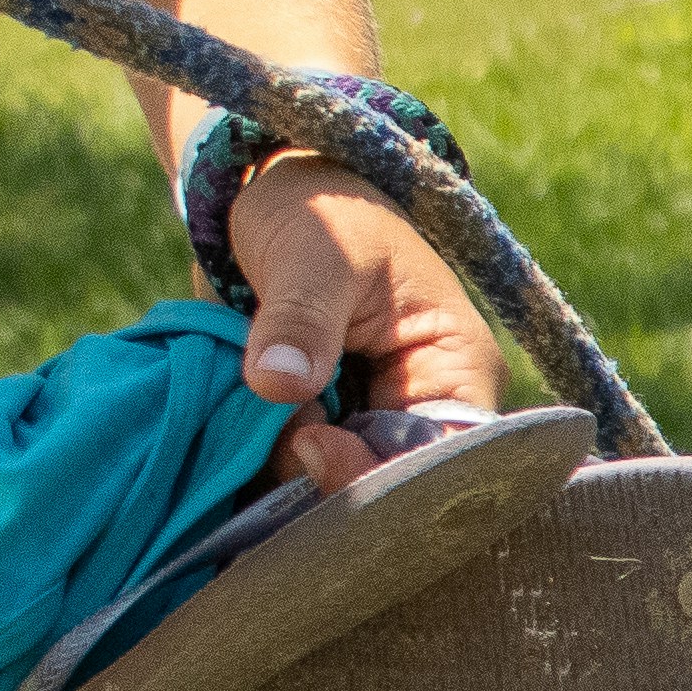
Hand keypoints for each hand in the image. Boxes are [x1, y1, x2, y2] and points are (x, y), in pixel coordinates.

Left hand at [215, 158, 512, 488]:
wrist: (271, 202)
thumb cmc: (321, 212)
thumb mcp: (318, 253)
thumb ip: (301, 321)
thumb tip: (277, 386)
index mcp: (456, 372)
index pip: (444, 455)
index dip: (384, 470)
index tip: (312, 440)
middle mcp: (421, 413)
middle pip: (389, 484)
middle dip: (326, 474)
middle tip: (281, 429)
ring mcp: (366, 427)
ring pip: (334, 488)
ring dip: (282, 468)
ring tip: (252, 410)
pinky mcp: (318, 432)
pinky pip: (292, 476)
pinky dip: (258, 467)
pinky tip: (234, 434)